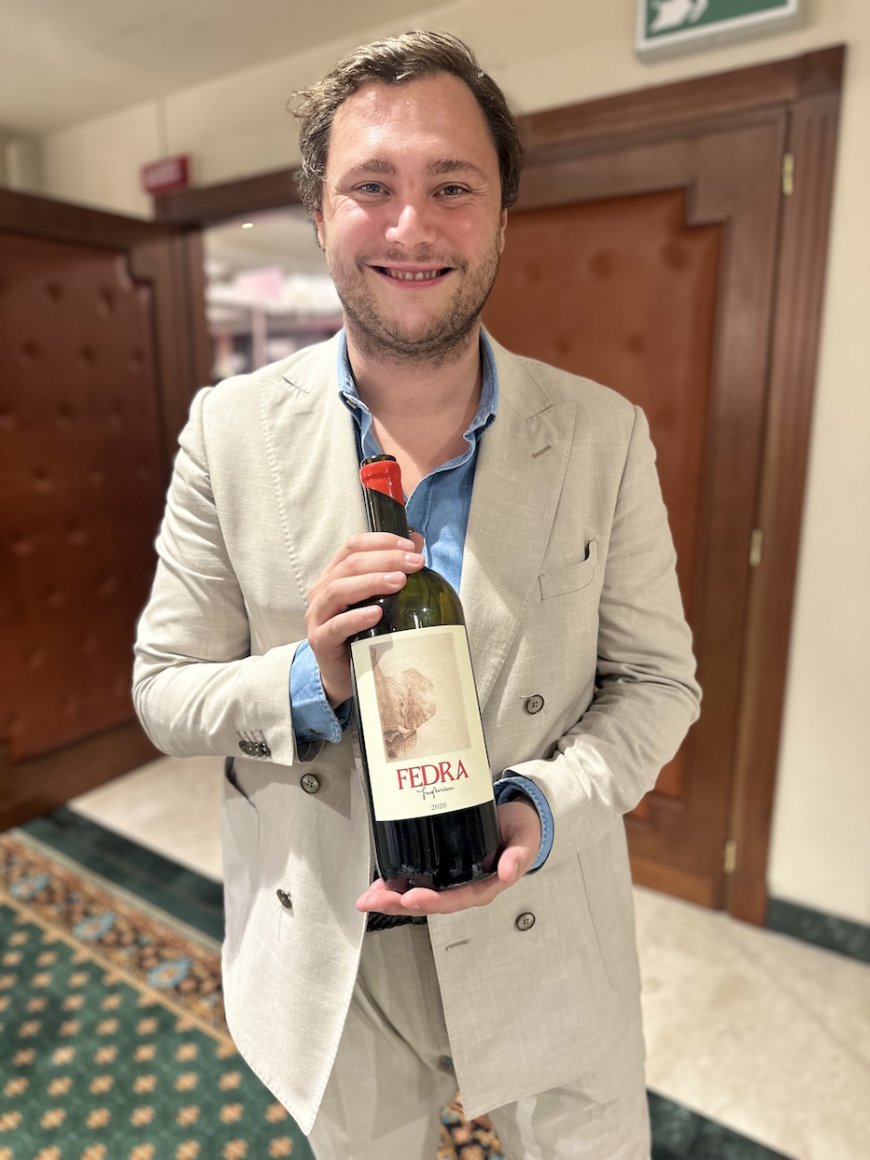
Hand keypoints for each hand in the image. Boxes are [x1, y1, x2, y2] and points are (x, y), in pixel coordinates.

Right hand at [305, 531, 424, 706]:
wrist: (343, 674)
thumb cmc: (361, 632)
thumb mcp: (378, 598)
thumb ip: (393, 568)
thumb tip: (417, 541)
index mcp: (334, 575)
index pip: (353, 546)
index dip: (381, 541)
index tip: (411, 546)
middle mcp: (321, 591)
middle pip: (350, 564)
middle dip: (385, 559)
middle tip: (414, 564)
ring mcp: (318, 616)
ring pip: (338, 589)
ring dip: (371, 581)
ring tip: (399, 582)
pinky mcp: (320, 640)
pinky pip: (336, 626)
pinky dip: (356, 617)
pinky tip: (376, 613)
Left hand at [355, 798, 542, 915]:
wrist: (519, 820)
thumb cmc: (522, 833)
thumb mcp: (525, 842)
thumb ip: (518, 856)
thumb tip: (508, 872)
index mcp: (484, 887)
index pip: (456, 899)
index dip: (433, 901)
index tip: (411, 897)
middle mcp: (464, 888)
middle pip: (429, 901)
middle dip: (399, 903)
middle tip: (374, 901)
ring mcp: (451, 879)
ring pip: (418, 893)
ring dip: (391, 897)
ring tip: (368, 897)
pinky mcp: (442, 866)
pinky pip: (417, 878)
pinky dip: (396, 881)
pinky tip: (378, 882)